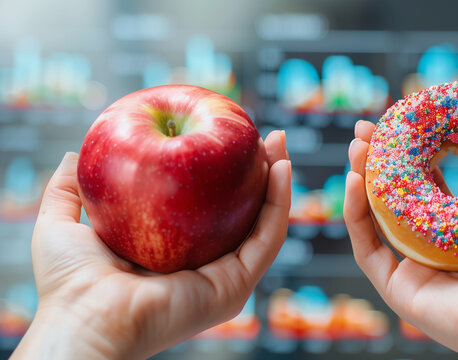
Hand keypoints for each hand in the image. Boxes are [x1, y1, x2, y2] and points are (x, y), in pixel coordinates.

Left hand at [11, 131, 290, 359]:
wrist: (83, 321)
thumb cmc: (69, 283)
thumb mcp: (62, 220)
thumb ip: (68, 187)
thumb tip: (74, 154)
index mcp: (175, 255)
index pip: (209, 209)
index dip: (222, 173)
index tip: (226, 138)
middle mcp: (205, 266)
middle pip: (242, 213)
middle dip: (258, 173)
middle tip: (263, 136)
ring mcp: (224, 278)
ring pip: (263, 224)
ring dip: (277, 182)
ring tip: (278, 143)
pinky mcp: (235, 286)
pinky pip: (266, 240)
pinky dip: (279, 203)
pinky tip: (281, 168)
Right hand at [344, 121, 457, 358]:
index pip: (436, 182)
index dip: (421, 149)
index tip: (412, 118)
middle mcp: (440, 247)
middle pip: (399, 196)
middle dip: (382, 159)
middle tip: (372, 127)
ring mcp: (417, 267)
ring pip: (377, 217)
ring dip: (362, 178)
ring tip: (358, 144)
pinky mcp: (400, 288)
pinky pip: (368, 248)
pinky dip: (355, 214)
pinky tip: (355, 180)